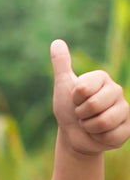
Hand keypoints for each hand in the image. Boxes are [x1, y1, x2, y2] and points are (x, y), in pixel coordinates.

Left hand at [51, 39, 129, 154]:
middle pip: (94, 105)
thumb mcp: (63, 85)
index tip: (75, 99)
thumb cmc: (68, 108)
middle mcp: (117, 91)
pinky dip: (98, 138)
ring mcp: (125, 110)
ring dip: (89, 127)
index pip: (83, 89)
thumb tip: (56, 41)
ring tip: (89, 124)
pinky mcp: (127, 129)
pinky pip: (110, 136)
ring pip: (103, 122)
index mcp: (102, 78)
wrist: (74, 134)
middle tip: (82, 113)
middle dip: (81, 114)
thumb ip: (61, 64)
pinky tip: (99, 134)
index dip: (75, 98)